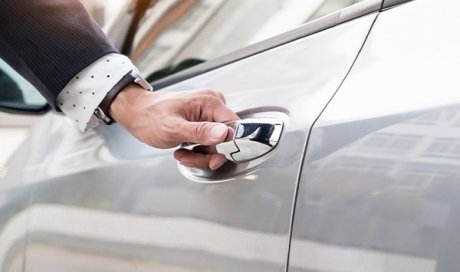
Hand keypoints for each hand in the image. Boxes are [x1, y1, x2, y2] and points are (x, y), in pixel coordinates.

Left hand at [109, 84, 238, 169]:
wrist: (136, 113)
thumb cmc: (149, 117)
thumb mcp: (173, 128)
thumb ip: (200, 132)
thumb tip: (224, 134)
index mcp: (210, 102)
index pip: (235, 127)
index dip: (226, 147)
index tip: (211, 158)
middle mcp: (213, 105)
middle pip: (226, 139)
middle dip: (208, 154)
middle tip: (189, 157)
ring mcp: (208, 113)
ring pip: (217, 144)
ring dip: (200, 155)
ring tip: (182, 153)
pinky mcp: (204, 121)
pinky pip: (209, 141)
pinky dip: (197, 150)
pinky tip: (184, 149)